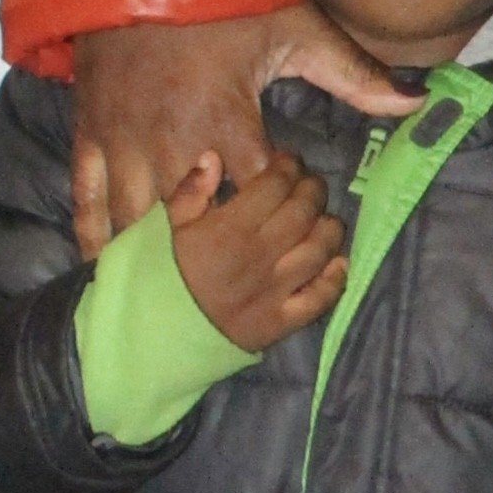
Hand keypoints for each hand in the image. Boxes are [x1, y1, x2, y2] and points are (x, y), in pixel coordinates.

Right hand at [70, 8, 414, 258]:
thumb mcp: (296, 28)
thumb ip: (355, 74)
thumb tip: (416, 104)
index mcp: (227, 122)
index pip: (261, 198)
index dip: (282, 217)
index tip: (297, 219)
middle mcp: (173, 144)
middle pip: (194, 228)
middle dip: (216, 254)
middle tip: (239, 272)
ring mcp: (124, 143)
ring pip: (136, 224)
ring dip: (157, 258)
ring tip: (175, 290)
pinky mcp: (89, 135)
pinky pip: (87, 198)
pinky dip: (94, 236)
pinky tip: (105, 267)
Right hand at [162, 147, 347, 353]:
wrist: (155, 334)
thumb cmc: (162, 275)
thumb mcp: (167, 227)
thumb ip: (190, 191)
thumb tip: (214, 158)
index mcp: (229, 229)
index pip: (275, 185)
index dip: (288, 166)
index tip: (289, 161)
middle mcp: (258, 256)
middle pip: (304, 211)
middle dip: (313, 189)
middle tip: (310, 184)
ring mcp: (273, 291)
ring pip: (319, 249)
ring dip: (329, 227)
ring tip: (323, 218)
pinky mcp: (280, 322)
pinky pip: (320, 297)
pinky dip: (335, 277)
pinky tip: (337, 261)